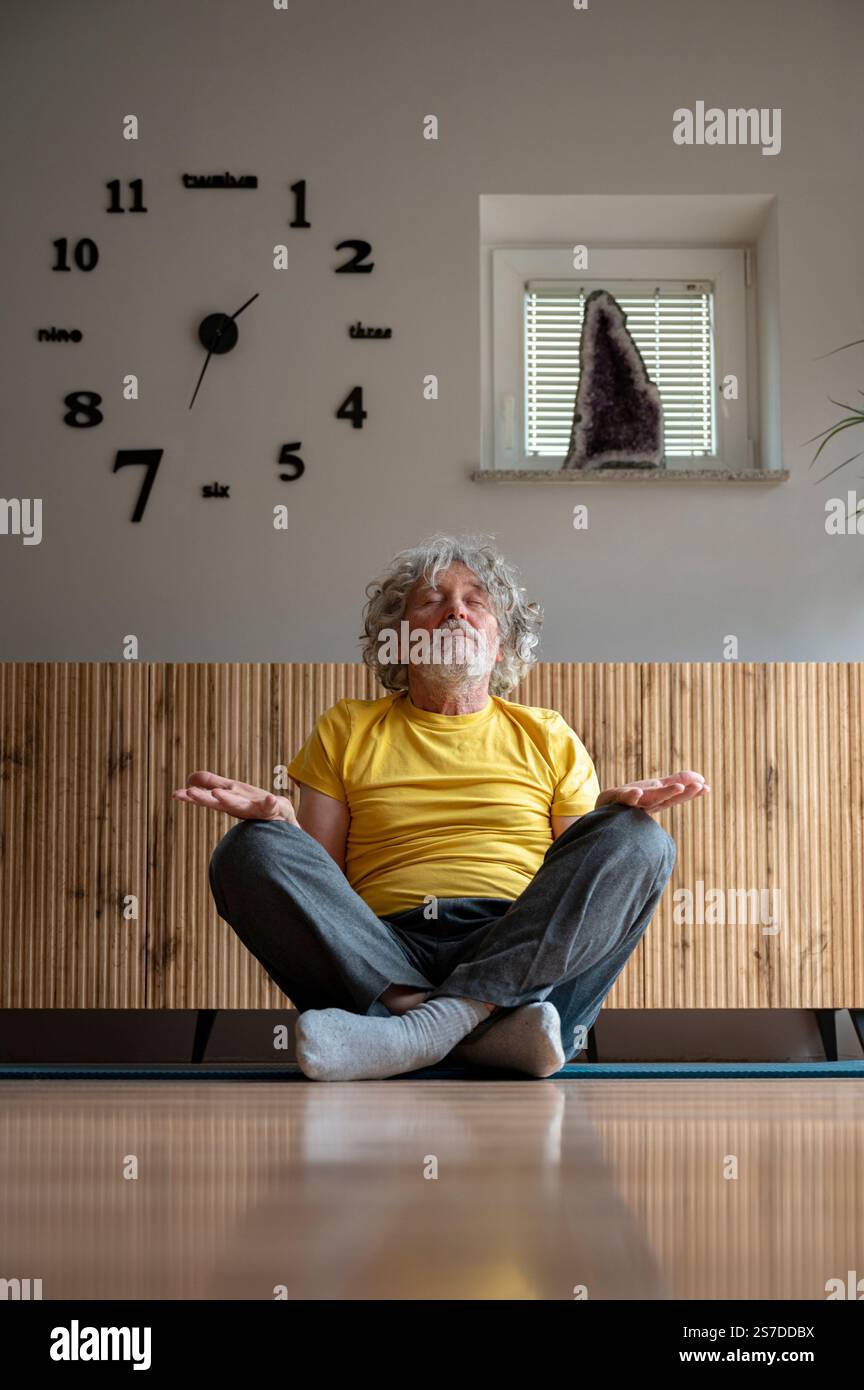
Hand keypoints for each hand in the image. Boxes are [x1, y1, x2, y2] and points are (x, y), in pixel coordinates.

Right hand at [172, 770, 296, 823]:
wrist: (283, 820)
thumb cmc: (254, 805)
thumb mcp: (231, 792)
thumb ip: (211, 783)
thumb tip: (190, 778)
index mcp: (228, 801)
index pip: (207, 798)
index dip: (193, 797)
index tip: (176, 794)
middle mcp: (239, 806)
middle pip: (219, 802)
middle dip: (204, 798)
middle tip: (189, 793)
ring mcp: (255, 809)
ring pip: (240, 805)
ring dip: (229, 800)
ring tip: (218, 793)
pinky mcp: (274, 808)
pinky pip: (272, 805)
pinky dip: (270, 802)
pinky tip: (270, 798)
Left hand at [596, 770, 708, 813]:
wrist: (600, 816)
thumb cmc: (630, 803)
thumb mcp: (654, 790)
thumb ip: (675, 782)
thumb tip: (701, 778)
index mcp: (655, 800)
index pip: (675, 797)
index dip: (691, 792)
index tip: (706, 788)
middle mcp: (645, 803)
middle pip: (666, 798)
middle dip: (682, 793)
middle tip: (699, 786)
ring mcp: (631, 803)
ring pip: (650, 799)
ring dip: (665, 794)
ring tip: (679, 787)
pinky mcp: (613, 800)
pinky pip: (623, 799)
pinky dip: (631, 797)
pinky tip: (638, 793)